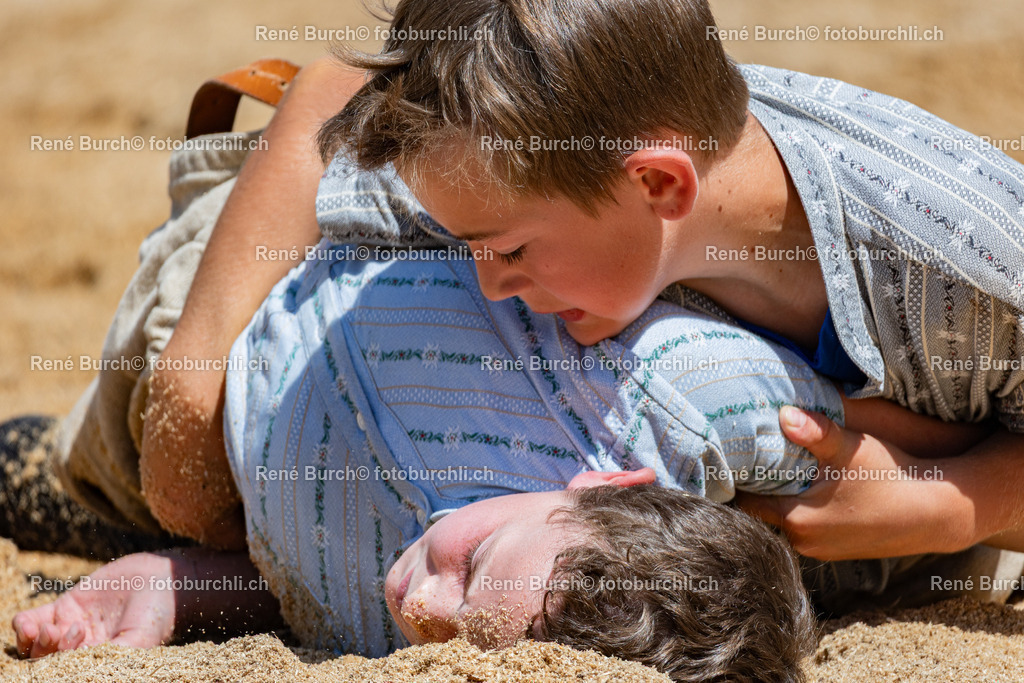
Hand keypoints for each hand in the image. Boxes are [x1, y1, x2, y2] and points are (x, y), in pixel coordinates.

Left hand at [13, 552, 177, 657]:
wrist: (165, 580)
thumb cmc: (157, 615)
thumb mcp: (139, 641)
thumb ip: (114, 656)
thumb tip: (86, 670)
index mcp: (97, 660)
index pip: (65, 670)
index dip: (60, 664)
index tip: (77, 645)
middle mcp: (81, 647)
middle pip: (47, 659)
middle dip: (48, 651)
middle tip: (69, 632)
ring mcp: (72, 625)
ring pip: (37, 642)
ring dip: (34, 640)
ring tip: (50, 628)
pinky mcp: (68, 604)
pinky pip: (35, 618)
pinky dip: (24, 624)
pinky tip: (28, 623)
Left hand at [734, 406, 974, 559]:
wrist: (936, 512)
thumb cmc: (890, 478)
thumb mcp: (850, 449)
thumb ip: (814, 432)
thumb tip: (783, 413)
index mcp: (797, 520)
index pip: (745, 504)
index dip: (736, 481)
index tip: (729, 459)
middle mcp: (803, 542)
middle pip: (761, 513)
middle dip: (755, 488)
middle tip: (747, 459)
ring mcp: (820, 549)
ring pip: (782, 521)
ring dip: (778, 499)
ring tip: (772, 470)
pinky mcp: (835, 549)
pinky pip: (803, 528)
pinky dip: (798, 509)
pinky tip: (805, 487)